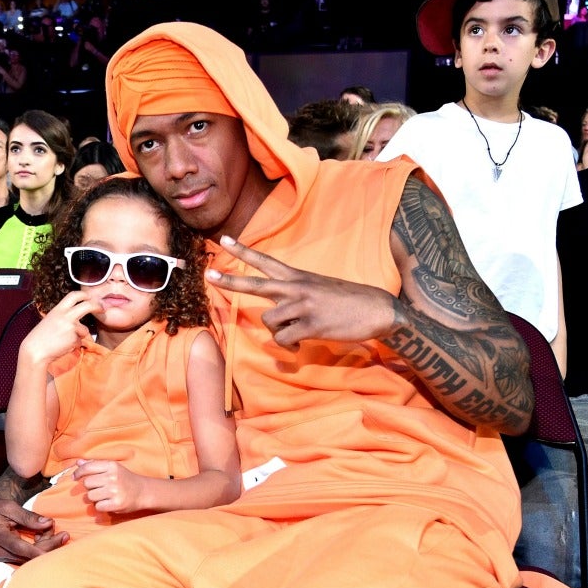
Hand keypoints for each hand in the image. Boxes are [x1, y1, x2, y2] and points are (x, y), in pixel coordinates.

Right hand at [0, 494, 66, 563]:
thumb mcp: (8, 506)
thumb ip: (28, 516)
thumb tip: (48, 523)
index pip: (19, 547)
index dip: (37, 551)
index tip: (54, 548)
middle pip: (27, 555)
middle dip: (48, 547)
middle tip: (65, 535)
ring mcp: (0, 557)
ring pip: (26, 558)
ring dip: (43, 548)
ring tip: (55, 534)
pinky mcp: (4, 558)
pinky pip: (23, 557)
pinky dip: (35, 550)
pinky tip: (43, 538)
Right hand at [20, 291, 100, 365]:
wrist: (35, 350)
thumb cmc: (40, 337)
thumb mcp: (50, 320)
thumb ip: (62, 315)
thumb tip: (75, 314)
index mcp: (58, 309)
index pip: (74, 295)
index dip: (84, 294)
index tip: (90, 297)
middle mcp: (65, 316)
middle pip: (87, 305)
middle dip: (97, 306)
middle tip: (102, 308)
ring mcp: (70, 327)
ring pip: (85, 329)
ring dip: (79, 336)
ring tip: (65, 340)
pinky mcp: (74, 339)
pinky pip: (80, 342)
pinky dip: (74, 345)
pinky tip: (63, 346)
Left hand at [72, 459, 148, 513]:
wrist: (143, 492)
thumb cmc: (124, 479)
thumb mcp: (112, 468)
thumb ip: (94, 465)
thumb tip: (78, 462)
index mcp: (111, 466)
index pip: (87, 467)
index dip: (78, 472)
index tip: (74, 477)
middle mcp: (112, 477)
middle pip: (87, 483)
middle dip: (90, 487)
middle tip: (99, 488)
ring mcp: (115, 491)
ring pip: (90, 496)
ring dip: (94, 498)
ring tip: (104, 496)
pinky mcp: (116, 504)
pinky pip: (98, 506)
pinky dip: (100, 506)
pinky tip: (108, 503)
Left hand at [206, 236, 396, 348]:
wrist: (378, 310)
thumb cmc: (348, 301)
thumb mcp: (319, 288)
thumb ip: (295, 295)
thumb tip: (278, 318)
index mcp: (298, 277)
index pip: (265, 260)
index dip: (243, 251)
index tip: (224, 240)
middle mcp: (297, 288)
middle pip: (255, 284)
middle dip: (230, 281)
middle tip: (209, 274)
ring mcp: (303, 306)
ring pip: (270, 321)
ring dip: (278, 334)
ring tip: (294, 337)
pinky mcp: (311, 325)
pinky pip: (284, 339)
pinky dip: (289, 347)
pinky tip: (300, 346)